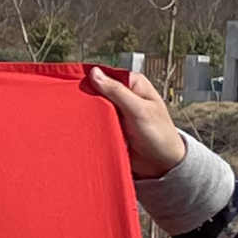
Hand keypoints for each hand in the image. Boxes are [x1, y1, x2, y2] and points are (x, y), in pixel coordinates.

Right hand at [87, 64, 189, 179]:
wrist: (162, 164)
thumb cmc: (160, 135)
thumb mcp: (138, 109)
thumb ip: (117, 91)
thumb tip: (95, 72)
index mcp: (134, 84)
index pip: (106, 75)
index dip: (91, 81)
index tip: (77, 87)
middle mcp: (125, 96)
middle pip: (98, 91)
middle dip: (88, 99)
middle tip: (76, 105)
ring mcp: (118, 112)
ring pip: (95, 107)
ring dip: (89, 114)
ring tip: (80, 118)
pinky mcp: (112, 127)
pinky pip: (96, 123)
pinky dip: (91, 125)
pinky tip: (84, 128)